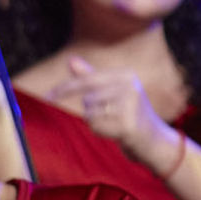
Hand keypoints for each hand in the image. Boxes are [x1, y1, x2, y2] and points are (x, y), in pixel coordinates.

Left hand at [49, 55, 173, 163]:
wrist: (154, 140)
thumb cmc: (128, 113)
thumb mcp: (111, 91)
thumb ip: (91, 77)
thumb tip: (70, 59)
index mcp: (125, 75)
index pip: (86, 80)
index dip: (64, 89)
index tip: (46, 97)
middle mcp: (130, 86)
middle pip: (87, 98)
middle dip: (90, 110)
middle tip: (104, 117)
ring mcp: (131, 105)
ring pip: (90, 114)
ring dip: (97, 122)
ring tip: (115, 123)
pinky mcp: (128, 124)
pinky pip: (97, 127)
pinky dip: (101, 131)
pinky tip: (117, 132)